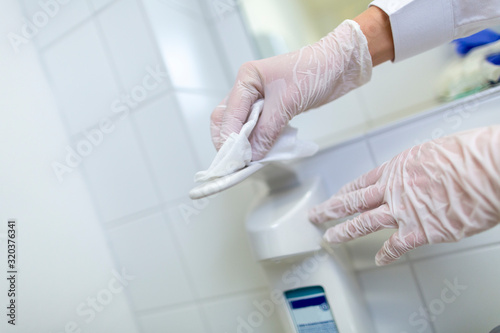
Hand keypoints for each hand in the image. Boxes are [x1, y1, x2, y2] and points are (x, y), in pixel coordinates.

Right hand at [210, 19, 371, 160]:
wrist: (339, 66)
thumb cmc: (314, 72)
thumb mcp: (287, 103)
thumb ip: (267, 130)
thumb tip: (253, 155)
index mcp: (246, 79)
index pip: (227, 114)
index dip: (228, 139)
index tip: (233, 160)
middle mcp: (248, 88)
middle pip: (227, 120)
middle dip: (230, 142)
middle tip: (237, 163)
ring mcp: (258, 99)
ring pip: (242, 126)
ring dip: (245, 143)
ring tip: (250, 161)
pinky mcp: (271, 108)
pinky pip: (257, 128)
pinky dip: (258, 141)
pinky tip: (262, 152)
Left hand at [309, 126, 499, 265]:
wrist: (488, 169)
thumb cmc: (469, 156)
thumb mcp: (433, 152)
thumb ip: (418, 168)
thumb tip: (419, 175)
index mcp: (397, 168)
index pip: (362, 183)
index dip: (346, 192)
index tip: (336, 198)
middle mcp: (393, 189)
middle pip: (353, 202)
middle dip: (330, 209)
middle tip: (316, 215)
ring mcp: (403, 211)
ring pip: (363, 223)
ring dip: (344, 232)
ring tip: (330, 237)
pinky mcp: (420, 231)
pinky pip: (396, 246)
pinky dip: (387, 254)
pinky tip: (379, 259)